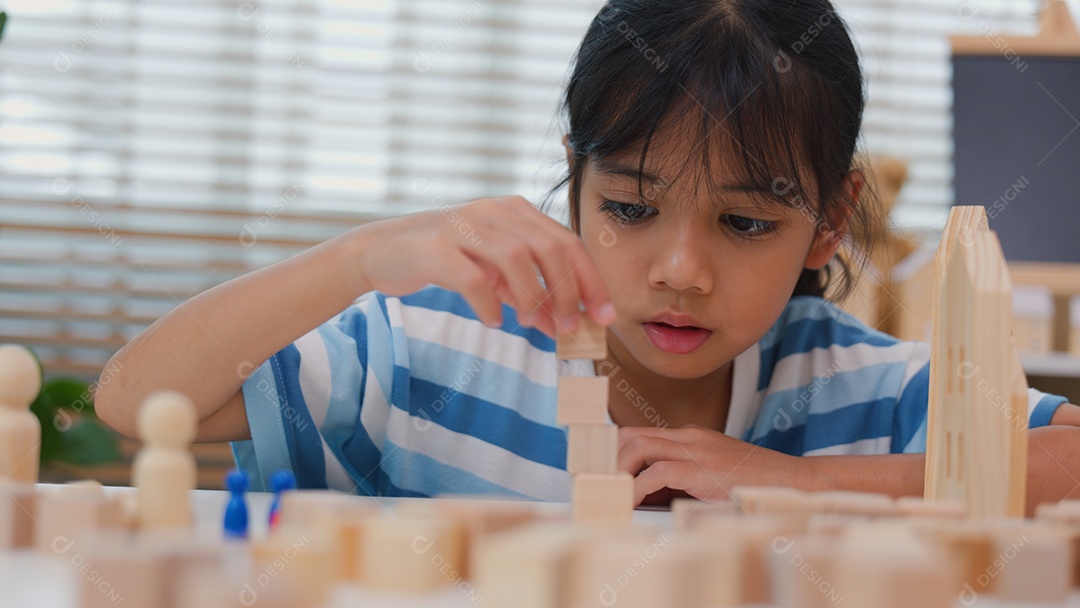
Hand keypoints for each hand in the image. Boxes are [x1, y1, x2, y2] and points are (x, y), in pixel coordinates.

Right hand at [347, 196, 613, 335]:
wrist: (381, 250)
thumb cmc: (445, 259)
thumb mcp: (493, 274)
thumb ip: (528, 293)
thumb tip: (562, 324)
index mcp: (514, 211)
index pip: (566, 242)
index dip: (590, 280)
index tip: (604, 316)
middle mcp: (493, 211)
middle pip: (548, 247)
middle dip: (567, 291)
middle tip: (570, 328)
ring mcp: (462, 225)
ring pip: (515, 257)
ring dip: (532, 297)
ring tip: (533, 325)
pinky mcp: (434, 248)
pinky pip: (473, 278)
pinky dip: (489, 304)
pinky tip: (493, 320)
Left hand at [617, 426, 801, 505]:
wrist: (793, 480)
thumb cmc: (755, 483)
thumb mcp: (712, 475)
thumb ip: (681, 479)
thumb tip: (646, 495)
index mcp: (691, 436)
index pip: (640, 433)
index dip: (616, 451)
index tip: (602, 471)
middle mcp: (689, 437)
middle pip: (631, 434)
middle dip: (609, 458)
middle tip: (598, 482)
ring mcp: (696, 450)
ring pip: (638, 447)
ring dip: (618, 470)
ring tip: (611, 492)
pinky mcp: (701, 469)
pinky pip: (656, 473)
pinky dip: (637, 488)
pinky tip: (632, 503)